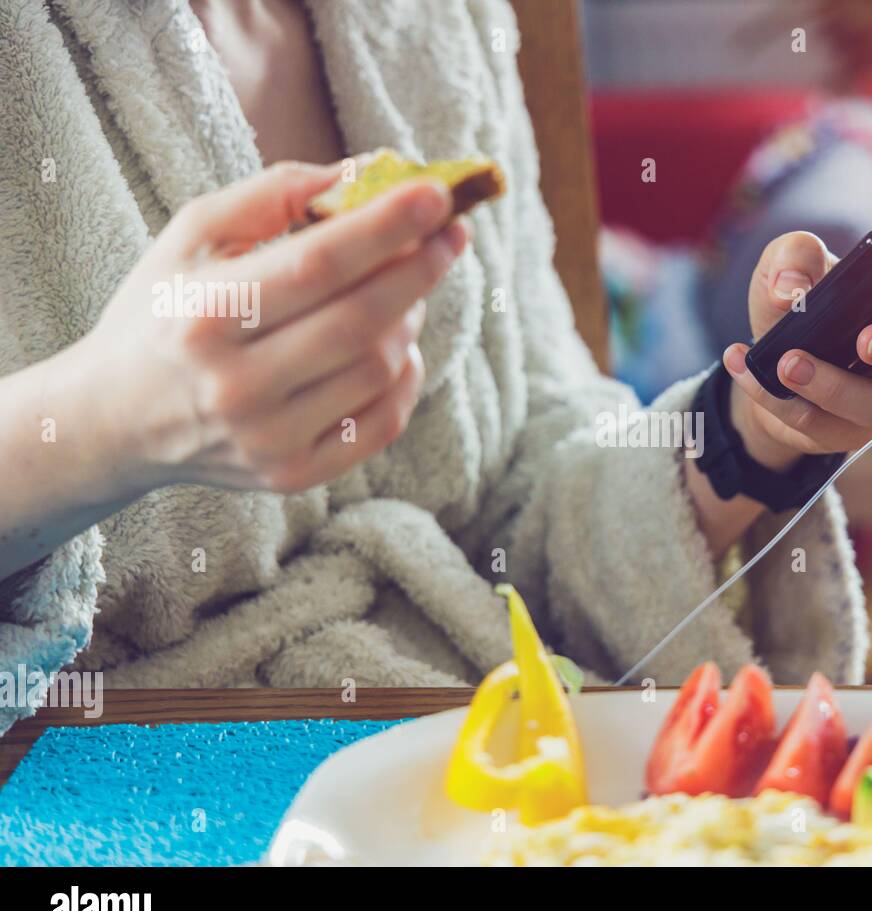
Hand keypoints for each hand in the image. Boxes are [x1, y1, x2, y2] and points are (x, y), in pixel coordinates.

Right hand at [67, 160, 467, 496]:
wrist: (118, 419)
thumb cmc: (165, 312)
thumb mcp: (192, 237)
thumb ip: (272, 195)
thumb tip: (364, 173)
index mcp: (205, 315)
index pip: (318, 264)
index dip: (386, 227)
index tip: (437, 195)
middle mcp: (236, 386)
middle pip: (361, 320)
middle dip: (420, 269)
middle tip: (453, 233)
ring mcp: (268, 439)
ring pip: (380, 369)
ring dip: (409, 318)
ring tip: (403, 289)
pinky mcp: (293, 476)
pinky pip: (384, 422)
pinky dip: (406, 376)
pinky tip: (395, 345)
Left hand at [722, 231, 871, 470]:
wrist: (761, 367)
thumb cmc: (794, 310)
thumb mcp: (787, 269)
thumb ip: (793, 259)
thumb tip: (791, 291)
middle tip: (868, 339)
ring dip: (829, 385)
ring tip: (787, 363)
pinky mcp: (836, 435)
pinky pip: (810, 424)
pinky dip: (769, 395)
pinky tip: (739, 361)